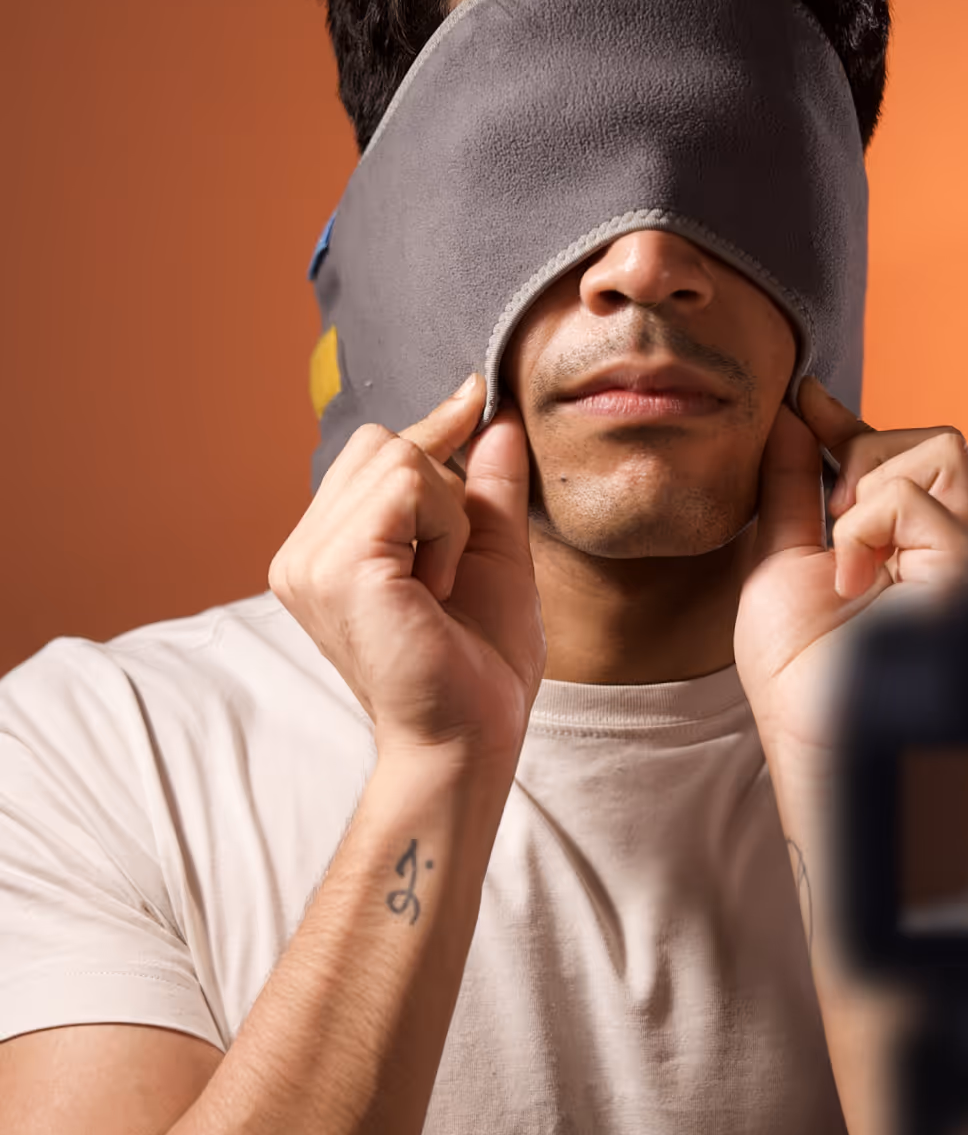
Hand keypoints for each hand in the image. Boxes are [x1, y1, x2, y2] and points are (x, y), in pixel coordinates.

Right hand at [268, 375, 544, 769]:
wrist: (468, 739)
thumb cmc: (480, 667)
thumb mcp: (492, 556)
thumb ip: (488, 489)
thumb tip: (498, 418)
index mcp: (328, 550)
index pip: (372, 452)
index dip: (431, 424)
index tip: (475, 395)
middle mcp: (303, 550)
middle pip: (380, 439)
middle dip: (441, 483)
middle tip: (453, 566)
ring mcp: (309, 558)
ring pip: (396, 454)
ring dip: (449, 515)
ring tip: (443, 588)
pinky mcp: (334, 564)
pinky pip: (406, 485)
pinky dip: (445, 529)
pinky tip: (438, 591)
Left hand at [734, 377, 967, 769]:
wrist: (818, 741)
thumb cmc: (800, 677)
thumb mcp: (779, 562)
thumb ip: (790, 488)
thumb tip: (792, 415)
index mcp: (907, 548)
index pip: (897, 457)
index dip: (851, 421)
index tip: (805, 399)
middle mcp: (951, 549)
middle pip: (933, 440)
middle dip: (865, 457)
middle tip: (830, 521)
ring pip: (942, 448)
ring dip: (870, 487)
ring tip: (846, 552)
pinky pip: (919, 495)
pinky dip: (868, 524)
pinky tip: (853, 579)